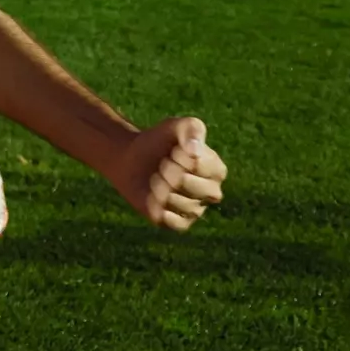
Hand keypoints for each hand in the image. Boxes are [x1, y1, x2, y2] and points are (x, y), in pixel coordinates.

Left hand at [108, 117, 225, 231]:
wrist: (132, 160)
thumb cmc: (159, 142)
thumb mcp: (175, 126)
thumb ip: (190, 128)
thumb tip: (195, 150)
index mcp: (217, 169)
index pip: (201, 166)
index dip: (181, 157)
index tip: (172, 150)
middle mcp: (211, 192)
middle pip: (196, 188)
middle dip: (171, 174)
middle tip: (161, 165)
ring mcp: (196, 209)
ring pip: (185, 206)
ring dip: (162, 189)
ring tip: (154, 178)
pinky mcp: (180, 223)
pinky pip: (177, 224)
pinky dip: (162, 211)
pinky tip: (152, 198)